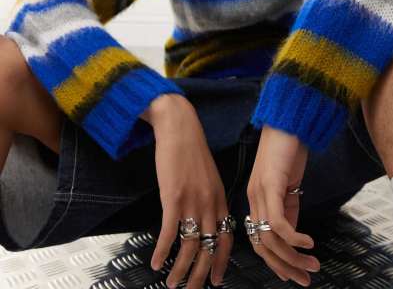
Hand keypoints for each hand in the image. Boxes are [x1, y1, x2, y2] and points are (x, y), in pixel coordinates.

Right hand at [142, 95, 232, 288]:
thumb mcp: (209, 177)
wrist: (180, 128)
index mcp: (219, 199)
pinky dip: (162, 251)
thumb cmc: (191, 151)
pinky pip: (169, 232)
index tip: (216, 280)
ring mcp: (192, 202)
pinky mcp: (173, 197)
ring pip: (190, 246)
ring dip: (180, 269)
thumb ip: (210, 199)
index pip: (226, 239)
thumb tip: (206, 220)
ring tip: (172, 284)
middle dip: (200, 275)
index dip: (221, 263)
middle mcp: (210, 204)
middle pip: (209, 249)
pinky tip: (155, 262)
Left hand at [246, 125, 320, 285]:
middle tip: (306, 279)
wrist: (289, 119)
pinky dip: (293, 237)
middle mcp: (254, 198)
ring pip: (270, 239)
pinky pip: (278, 222)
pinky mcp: (270, 185)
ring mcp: (260, 192)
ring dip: (293, 257)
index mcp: (256, 199)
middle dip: (285, 267)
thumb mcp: (289, 184)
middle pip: (262, 246)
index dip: (277, 263)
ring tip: (312, 265)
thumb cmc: (289, 147)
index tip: (297, 276)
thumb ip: (288, 207)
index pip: (260, 242)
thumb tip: (294, 235)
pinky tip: (309, 243)